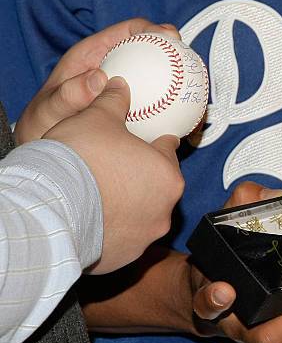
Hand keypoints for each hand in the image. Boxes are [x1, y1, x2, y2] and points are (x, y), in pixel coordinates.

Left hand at [14, 18, 179, 144]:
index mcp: (96, 57)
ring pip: (164, 87)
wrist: (51, 149)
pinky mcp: (140, 116)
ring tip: (200, 103)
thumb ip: (69, 94)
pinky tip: (190, 130)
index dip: (151, 30)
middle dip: (178, 58)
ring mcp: (131, 94)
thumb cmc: (46, 123)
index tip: (170, 37)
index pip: (128, 34)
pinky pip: (164, 114)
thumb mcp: (51, 109)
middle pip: (154, 57)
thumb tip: (99, 79)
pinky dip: (179, 119)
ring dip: (184, 92)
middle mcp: (118, 72)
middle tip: (194, 66)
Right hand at [44, 77, 183, 273]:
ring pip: (143, 213)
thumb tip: (120, 86)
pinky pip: (124, 237)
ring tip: (106, 194)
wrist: (53, 207)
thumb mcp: (97, 119)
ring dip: (131, 204)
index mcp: (168, 174)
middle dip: (144, 175)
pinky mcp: (126, 256)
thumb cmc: (81, 161)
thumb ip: (115, 102)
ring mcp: (146, 236)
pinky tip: (97, 219)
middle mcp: (165, 209)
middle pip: (158, 184)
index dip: (156, 142)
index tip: (150, 140)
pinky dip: (115, 228)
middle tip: (122, 166)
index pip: (167, 151)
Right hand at [189, 182, 281, 342]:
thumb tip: (278, 197)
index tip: (224, 290)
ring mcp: (273, 342)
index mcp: (215, 303)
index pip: (205, 308)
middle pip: (269, 339)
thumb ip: (243, 207)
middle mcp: (242, 331)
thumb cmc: (228, 262)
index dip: (213, 302)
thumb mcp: (224, 231)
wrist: (227, 294)